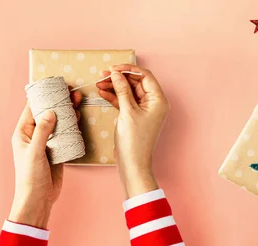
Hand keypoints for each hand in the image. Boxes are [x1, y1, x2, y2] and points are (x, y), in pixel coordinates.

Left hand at [9, 90, 81, 227]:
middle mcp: (34, 136)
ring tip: (78, 102)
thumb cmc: (30, 177)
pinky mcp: (58, 151)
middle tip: (71, 93)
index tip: (54, 86)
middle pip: (48, 114)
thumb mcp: (35, 152)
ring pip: (58, 123)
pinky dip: (72, 126)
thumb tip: (50, 111)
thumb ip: (42, 131)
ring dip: (67, 113)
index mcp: (23, 134)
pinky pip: (66, 135)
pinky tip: (79, 118)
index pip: (32, 109)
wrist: (38, 199)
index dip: (43, 96)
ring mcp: (47, 143)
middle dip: (59, 103)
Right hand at [96, 65, 168, 197]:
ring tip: (99, 83)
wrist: (132, 164)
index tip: (113, 68)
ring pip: (129, 91)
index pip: (145, 76)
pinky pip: (125, 101)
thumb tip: (116, 74)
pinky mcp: (134, 116)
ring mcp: (144, 110)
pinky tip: (102, 92)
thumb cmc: (134, 141)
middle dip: (119, 78)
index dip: (128, 70)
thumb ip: (122, 90)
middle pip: (136, 83)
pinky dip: (114, 96)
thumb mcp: (127, 112)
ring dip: (114, 86)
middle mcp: (153, 103)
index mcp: (158, 100)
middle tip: (102, 75)